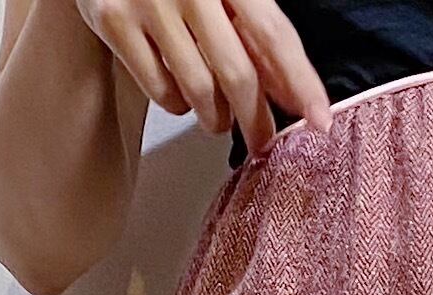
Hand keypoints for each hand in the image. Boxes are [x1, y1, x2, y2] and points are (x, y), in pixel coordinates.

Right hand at [77, 0, 330, 150]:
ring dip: (215, 117)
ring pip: (198, 91)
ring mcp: (148, 3)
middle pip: (237, 74)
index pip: (273, 33)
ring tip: (217, 115)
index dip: (300, 81)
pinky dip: (177, 104)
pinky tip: (181, 91)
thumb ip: (254, 27)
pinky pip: (161, 90)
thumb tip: (289, 91)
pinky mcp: (113, 21)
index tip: (319, 120)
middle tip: (263, 142)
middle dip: (256, 121)